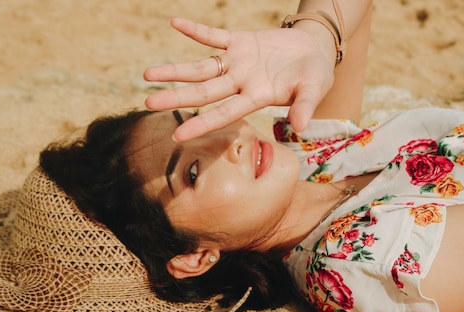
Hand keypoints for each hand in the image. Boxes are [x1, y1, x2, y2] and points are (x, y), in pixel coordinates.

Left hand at [144, 17, 335, 140]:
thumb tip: (300, 128)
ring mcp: (237, 62)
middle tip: (148, 104)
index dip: (202, 123)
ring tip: (148, 75)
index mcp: (256, 97)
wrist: (314, 49)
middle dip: (177, 97)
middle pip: (203, 91)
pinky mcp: (240, 41)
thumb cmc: (315, 75)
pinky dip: (196, 30)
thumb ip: (305, 106)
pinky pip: (213, 36)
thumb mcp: (314, 90)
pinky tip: (175, 23)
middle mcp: (241, 83)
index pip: (225, 113)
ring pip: (201, 67)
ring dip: (176, 70)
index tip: (178, 135)